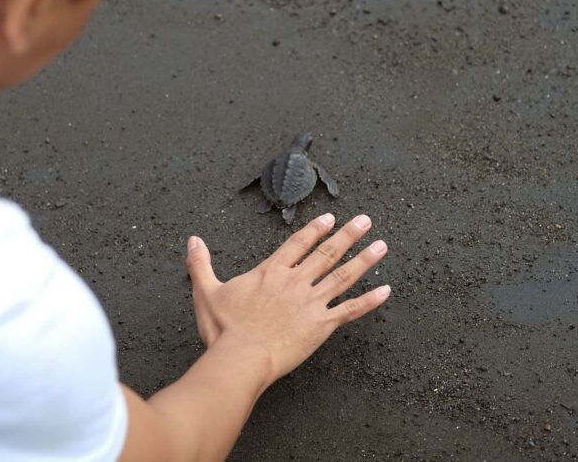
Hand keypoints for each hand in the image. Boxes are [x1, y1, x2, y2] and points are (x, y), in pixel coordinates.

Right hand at [185, 213, 390, 384]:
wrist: (240, 358)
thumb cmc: (223, 329)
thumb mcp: (205, 291)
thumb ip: (201, 264)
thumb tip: (192, 241)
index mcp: (271, 272)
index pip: (298, 244)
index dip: (315, 230)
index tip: (330, 218)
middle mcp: (295, 282)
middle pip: (326, 253)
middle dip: (348, 235)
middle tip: (366, 220)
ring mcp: (311, 302)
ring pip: (343, 276)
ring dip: (364, 259)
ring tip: (381, 245)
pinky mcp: (321, 325)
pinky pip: (350, 310)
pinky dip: (369, 300)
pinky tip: (385, 290)